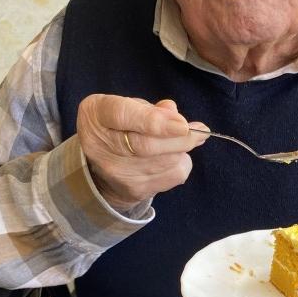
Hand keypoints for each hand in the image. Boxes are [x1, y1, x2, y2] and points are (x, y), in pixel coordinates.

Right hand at [77, 95, 208, 211]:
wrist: (104, 170)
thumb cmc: (120, 127)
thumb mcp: (128, 106)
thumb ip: (150, 108)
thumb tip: (173, 113)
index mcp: (97, 114)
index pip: (123, 115)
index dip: (154, 120)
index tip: (182, 124)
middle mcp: (101, 145)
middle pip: (147, 145)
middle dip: (180, 139)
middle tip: (200, 131)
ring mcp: (117, 172)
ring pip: (165, 161)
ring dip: (182, 149)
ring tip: (185, 139)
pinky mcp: (135, 190)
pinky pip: (172, 175)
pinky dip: (181, 163)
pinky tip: (175, 156)